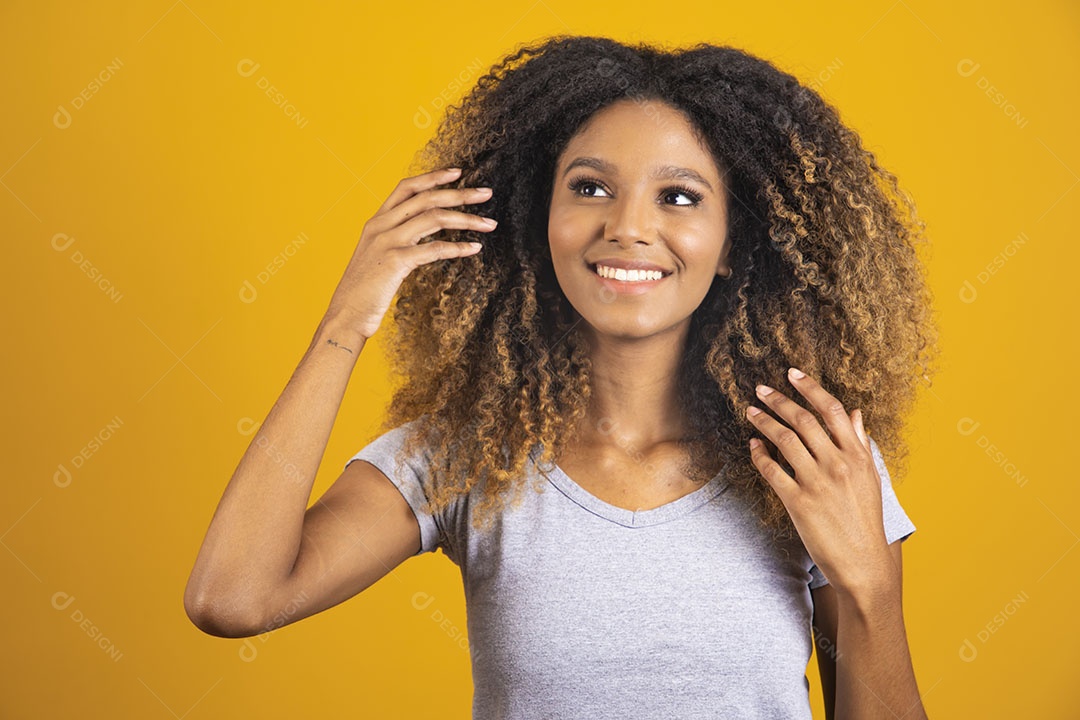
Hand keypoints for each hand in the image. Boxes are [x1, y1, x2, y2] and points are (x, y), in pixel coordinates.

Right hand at [323, 167, 497, 339]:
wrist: (346, 315)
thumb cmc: (365, 290)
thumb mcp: (377, 256)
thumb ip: (395, 239)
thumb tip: (422, 233)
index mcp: (376, 221)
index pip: (407, 187)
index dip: (433, 177)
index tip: (458, 172)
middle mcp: (381, 226)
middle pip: (426, 198)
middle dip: (460, 193)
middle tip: (487, 194)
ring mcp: (387, 242)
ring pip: (434, 218)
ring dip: (466, 219)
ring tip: (489, 224)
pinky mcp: (396, 261)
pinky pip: (434, 249)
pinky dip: (458, 247)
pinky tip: (474, 249)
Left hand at [745, 367, 895, 597]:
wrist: (863, 562)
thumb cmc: (866, 519)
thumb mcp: (870, 477)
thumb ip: (860, 443)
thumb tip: (854, 413)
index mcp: (857, 455)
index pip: (832, 410)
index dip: (810, 388)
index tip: (792, 374)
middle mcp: (838, 464)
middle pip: (803, 420)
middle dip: (779, 400)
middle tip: (761, 390)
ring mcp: (817, 483)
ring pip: (784, 441)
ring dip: (764, 422)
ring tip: (750, 412)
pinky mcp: (799, 503)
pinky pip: (772, 471)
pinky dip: (759, 454)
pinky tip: (753, 445)